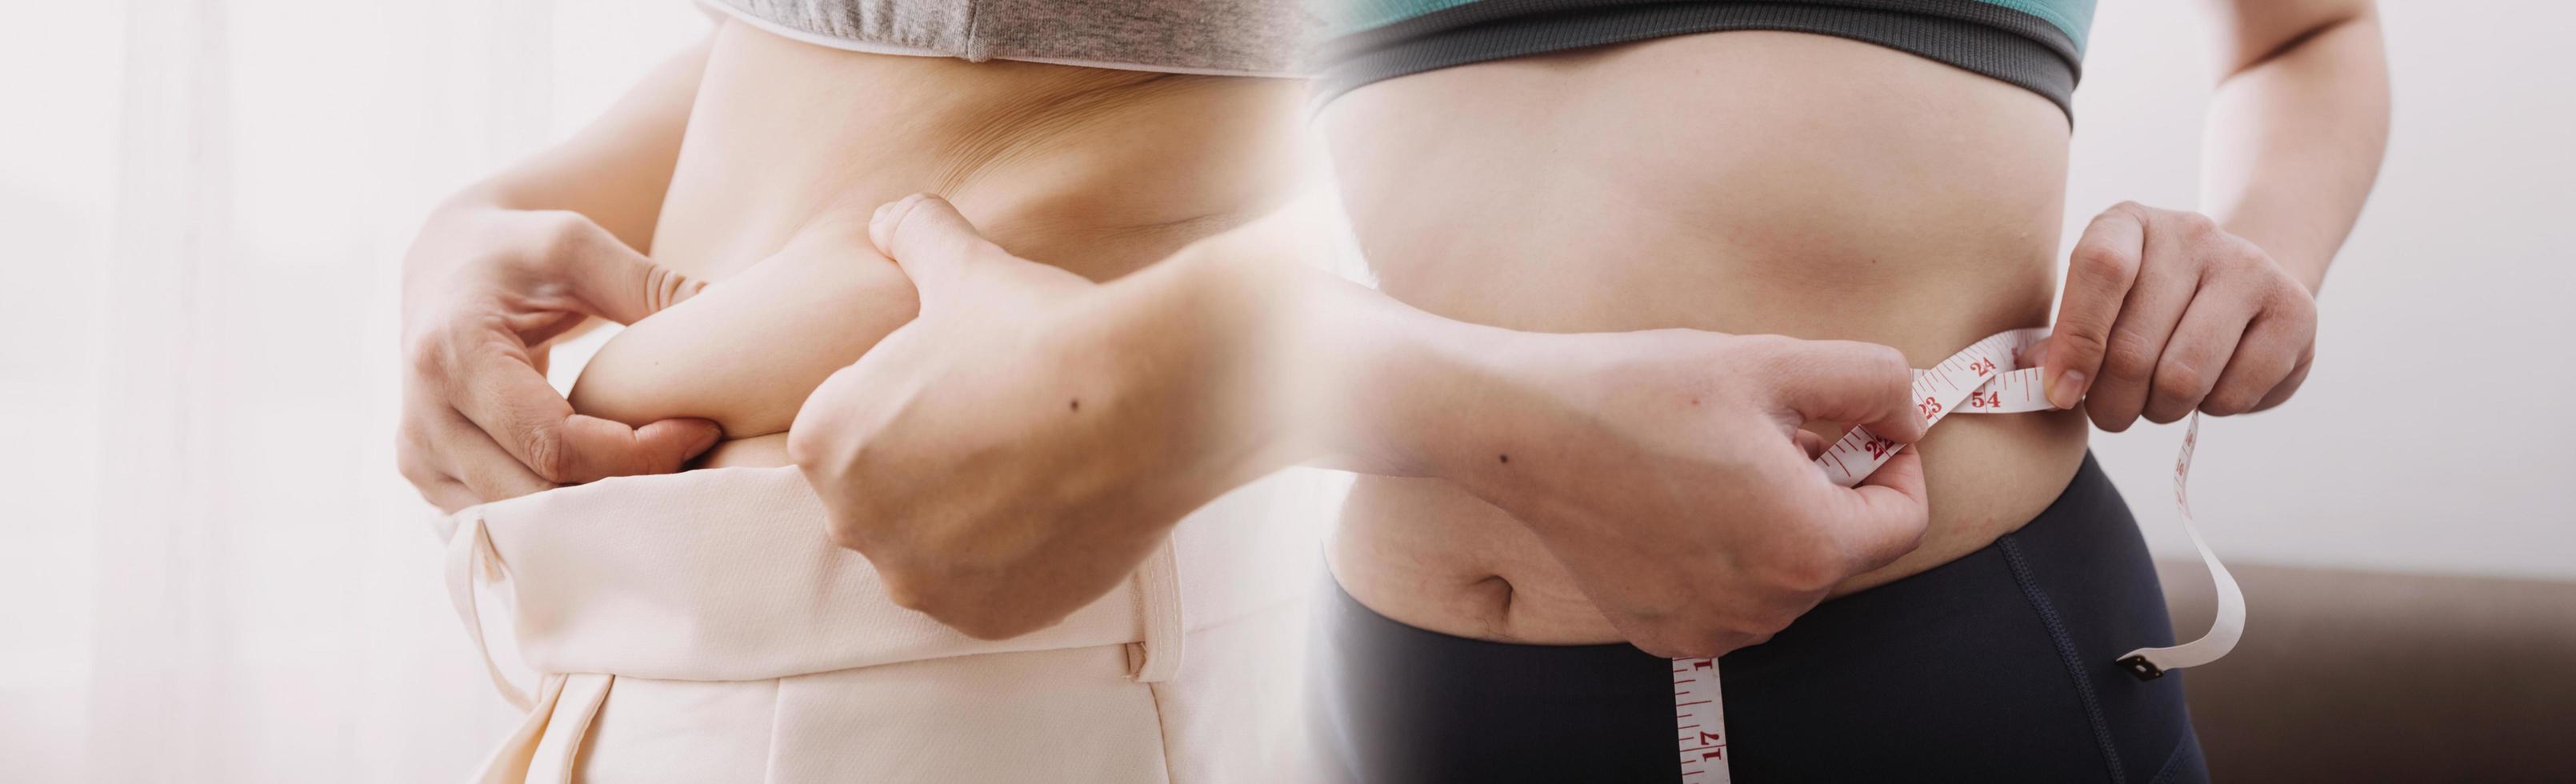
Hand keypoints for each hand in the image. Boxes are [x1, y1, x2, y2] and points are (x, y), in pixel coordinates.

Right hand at [397, 206, 721, 511]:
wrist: (442, 266)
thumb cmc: (517, 250)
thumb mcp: (577, 243)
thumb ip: (649, 283)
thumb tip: (727, 315)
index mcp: (454, 354)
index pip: (558, 445)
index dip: (641, 453)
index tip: (702, 427)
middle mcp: (424, 417)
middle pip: (543, 496)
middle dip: (630, 491)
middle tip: (697, 462)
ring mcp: (418, 458)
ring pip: (525, 525)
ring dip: (602, 514)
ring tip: (665, 475)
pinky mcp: (428, 479)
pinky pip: (505, 523)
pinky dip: (566, 518)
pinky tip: (619, 489)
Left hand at [790, 195, 1268, 638]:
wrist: (1139, 402)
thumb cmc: (1039, 333)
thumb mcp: (965, 268)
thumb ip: (915, 238)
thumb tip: (891, 217)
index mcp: (827, 442)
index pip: (849, 433)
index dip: (910, 406)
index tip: (962, 390)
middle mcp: (855, 524)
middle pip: (886, 499)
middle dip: (931, 471)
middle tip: (1002, 430)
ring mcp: (922, 580)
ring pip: (934, 551)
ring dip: (970, 522)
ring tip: (1033, 472)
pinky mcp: (985, 618)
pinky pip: (986, 594)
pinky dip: (1013, 565)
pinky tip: (1055, 514)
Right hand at [1441, 330, 1932, 657]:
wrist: (1525, 432)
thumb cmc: (1640, 393)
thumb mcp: (1772, 361)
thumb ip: (1870, 381)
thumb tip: (1908, 412)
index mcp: (1806, 547)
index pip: (1903, 520)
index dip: (1895, 463)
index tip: (1861, 425)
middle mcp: (1765, 608)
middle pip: (1842, 549)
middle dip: (1828, 488)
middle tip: (1776, 427)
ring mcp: (1711, 628)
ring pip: (1785, 574)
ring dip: (1778, 520)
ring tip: (1721, 459)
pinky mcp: (1663, 632)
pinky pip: (1730, 596)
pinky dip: (1725, 551)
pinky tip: (1681, 500)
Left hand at [2039, 202, 2318, 429]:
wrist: (2245, 286)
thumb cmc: (2149, 307)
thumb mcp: (2099, 308)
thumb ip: (2064, 340)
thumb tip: (2033, 376)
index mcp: (2128, 223)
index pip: (2099, 269)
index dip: (2076, 342)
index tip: (2061, 394)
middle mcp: (2191, 233)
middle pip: (2134, 346)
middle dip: (2113, 403)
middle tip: (2113, 412)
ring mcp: (2249, 266)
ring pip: (2183, 377)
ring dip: (2161, 410)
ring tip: (2160, 399)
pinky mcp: (2295, 310)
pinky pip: (2235, 394)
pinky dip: (2213, 410)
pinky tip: (2212, 387)